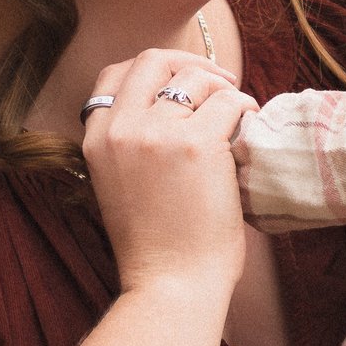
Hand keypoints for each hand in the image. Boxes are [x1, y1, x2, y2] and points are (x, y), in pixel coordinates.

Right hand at [81, 47, 254, 299]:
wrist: (170, 285)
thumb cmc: (155, 247)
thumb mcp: (119, 186)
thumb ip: (131, 145)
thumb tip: (171, 104)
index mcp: (96, 140)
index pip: (114, 75)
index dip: (152, 70)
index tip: (178, 81)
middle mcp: (121, 130)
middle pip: (152, 60)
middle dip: (189, 62)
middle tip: (218, 81)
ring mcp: (157, 134)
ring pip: (195, 79)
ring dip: (223, 88)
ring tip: (238, 111)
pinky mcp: (197, 144)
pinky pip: (229, 102)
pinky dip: (245, 107)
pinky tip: (250, 126)